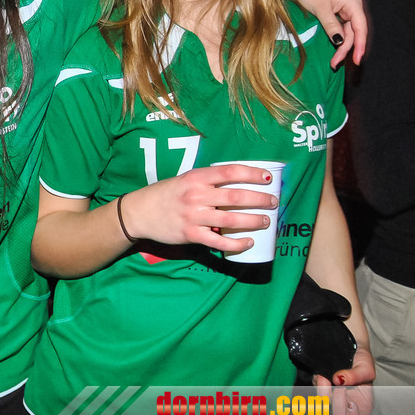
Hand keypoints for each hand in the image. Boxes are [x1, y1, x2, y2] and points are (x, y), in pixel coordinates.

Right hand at [121, 164, 277, 251]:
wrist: (140, 212)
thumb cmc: (166, 194)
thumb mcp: (185, 180)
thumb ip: (207, 182)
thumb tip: (238, 184)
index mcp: (196, 178)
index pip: (230, 172)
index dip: (252, 173)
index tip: (268, 177)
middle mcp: (196, 195)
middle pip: (236, 196)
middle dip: (260, 199)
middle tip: (274, 202)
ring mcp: (194, 216)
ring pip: (231, 219)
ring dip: (254, 221)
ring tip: (266, 221)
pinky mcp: (191, 234)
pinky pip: (219, 241)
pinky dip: (237, 243)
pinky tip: (248, 242)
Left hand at [275, 0, 367, 66]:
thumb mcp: (320, 9)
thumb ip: (331, 26)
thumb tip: (340, 42)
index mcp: (353, 3)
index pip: (361, 28)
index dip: (360, 45)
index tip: (357, 60)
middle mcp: (352, 7)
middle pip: (354, 33)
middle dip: (346, 49)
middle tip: (335, 64)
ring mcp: (345, 11)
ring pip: (347, 33)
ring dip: (341, 47)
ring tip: (333, 62)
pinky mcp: (337, 14)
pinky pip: (340, 30)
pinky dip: (337, 40)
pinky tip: (334, 51)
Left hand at [314, 346, 374, 414]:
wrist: (348, 343)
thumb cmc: (362, 359)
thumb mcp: (366, 367)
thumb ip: (356, 376)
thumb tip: (340, 380)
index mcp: (362, 404)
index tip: (351, 403)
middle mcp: (346, 402)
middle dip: (338, 403)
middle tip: (341, 389)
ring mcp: (331, 394)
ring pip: (324, 404)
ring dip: (324, 390)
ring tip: (329, 378)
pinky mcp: (320, 385)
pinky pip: (315, 388)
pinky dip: (318, 381)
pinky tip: (322, 375)